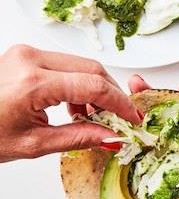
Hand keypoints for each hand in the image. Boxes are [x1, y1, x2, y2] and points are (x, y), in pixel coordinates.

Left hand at [0, 45, 140, 162]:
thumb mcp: (34, 144)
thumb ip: (80, 137)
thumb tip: (114, 138)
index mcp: (32, 82)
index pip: (94, 86)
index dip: (120, 104)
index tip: (134, 119)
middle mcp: (30, 59)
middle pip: (93, 69)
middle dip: (112, 94)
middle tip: (122, 119)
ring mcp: (26, 53)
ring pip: (81, 65)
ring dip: (96, 89)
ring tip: (96, 118)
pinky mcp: (24, 56)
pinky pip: (65, 65)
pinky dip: (78, 84)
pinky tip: (76, 108)